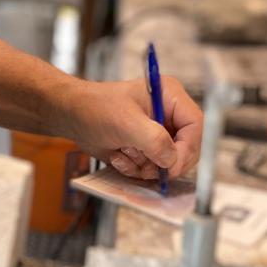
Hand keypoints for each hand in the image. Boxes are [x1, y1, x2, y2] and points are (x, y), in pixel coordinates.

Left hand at [64, 75, 202, 180]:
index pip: (195, 125)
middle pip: (186, 148)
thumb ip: (154, 140)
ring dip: (145, 167)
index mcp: (169, 96)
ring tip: (124, 154)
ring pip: (169, 162)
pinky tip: (119, 157)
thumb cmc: (95, 108)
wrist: (72, 115)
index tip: (171, 167)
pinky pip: (153, 168)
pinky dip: (136, 169)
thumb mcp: (126, 123)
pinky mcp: (147, 147)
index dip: (188, 148)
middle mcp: (168, 114)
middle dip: (163, 162)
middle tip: (144, 167)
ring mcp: (158, 132)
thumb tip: (172, 160)